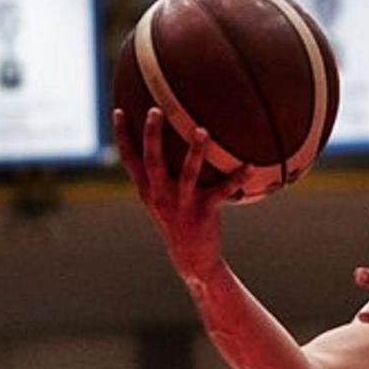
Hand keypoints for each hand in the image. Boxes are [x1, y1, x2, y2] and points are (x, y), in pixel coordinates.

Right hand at [113, 107, 248, 278]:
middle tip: (156, 110)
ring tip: (202, 130)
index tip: (118, 110)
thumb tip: (174, 145)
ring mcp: (181, 204)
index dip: (122, 136)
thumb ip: (163, 176)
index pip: (129, 160)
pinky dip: (236, 178)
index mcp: (148, 190)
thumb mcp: (164, 199)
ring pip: (187, 174)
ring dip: (195, 151)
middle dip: (151, 135)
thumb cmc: (180, 221)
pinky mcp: (203, 212)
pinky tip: (250, 165)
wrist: (192, 258)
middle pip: (152, 161)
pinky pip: (222, 191)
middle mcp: (161, 195)